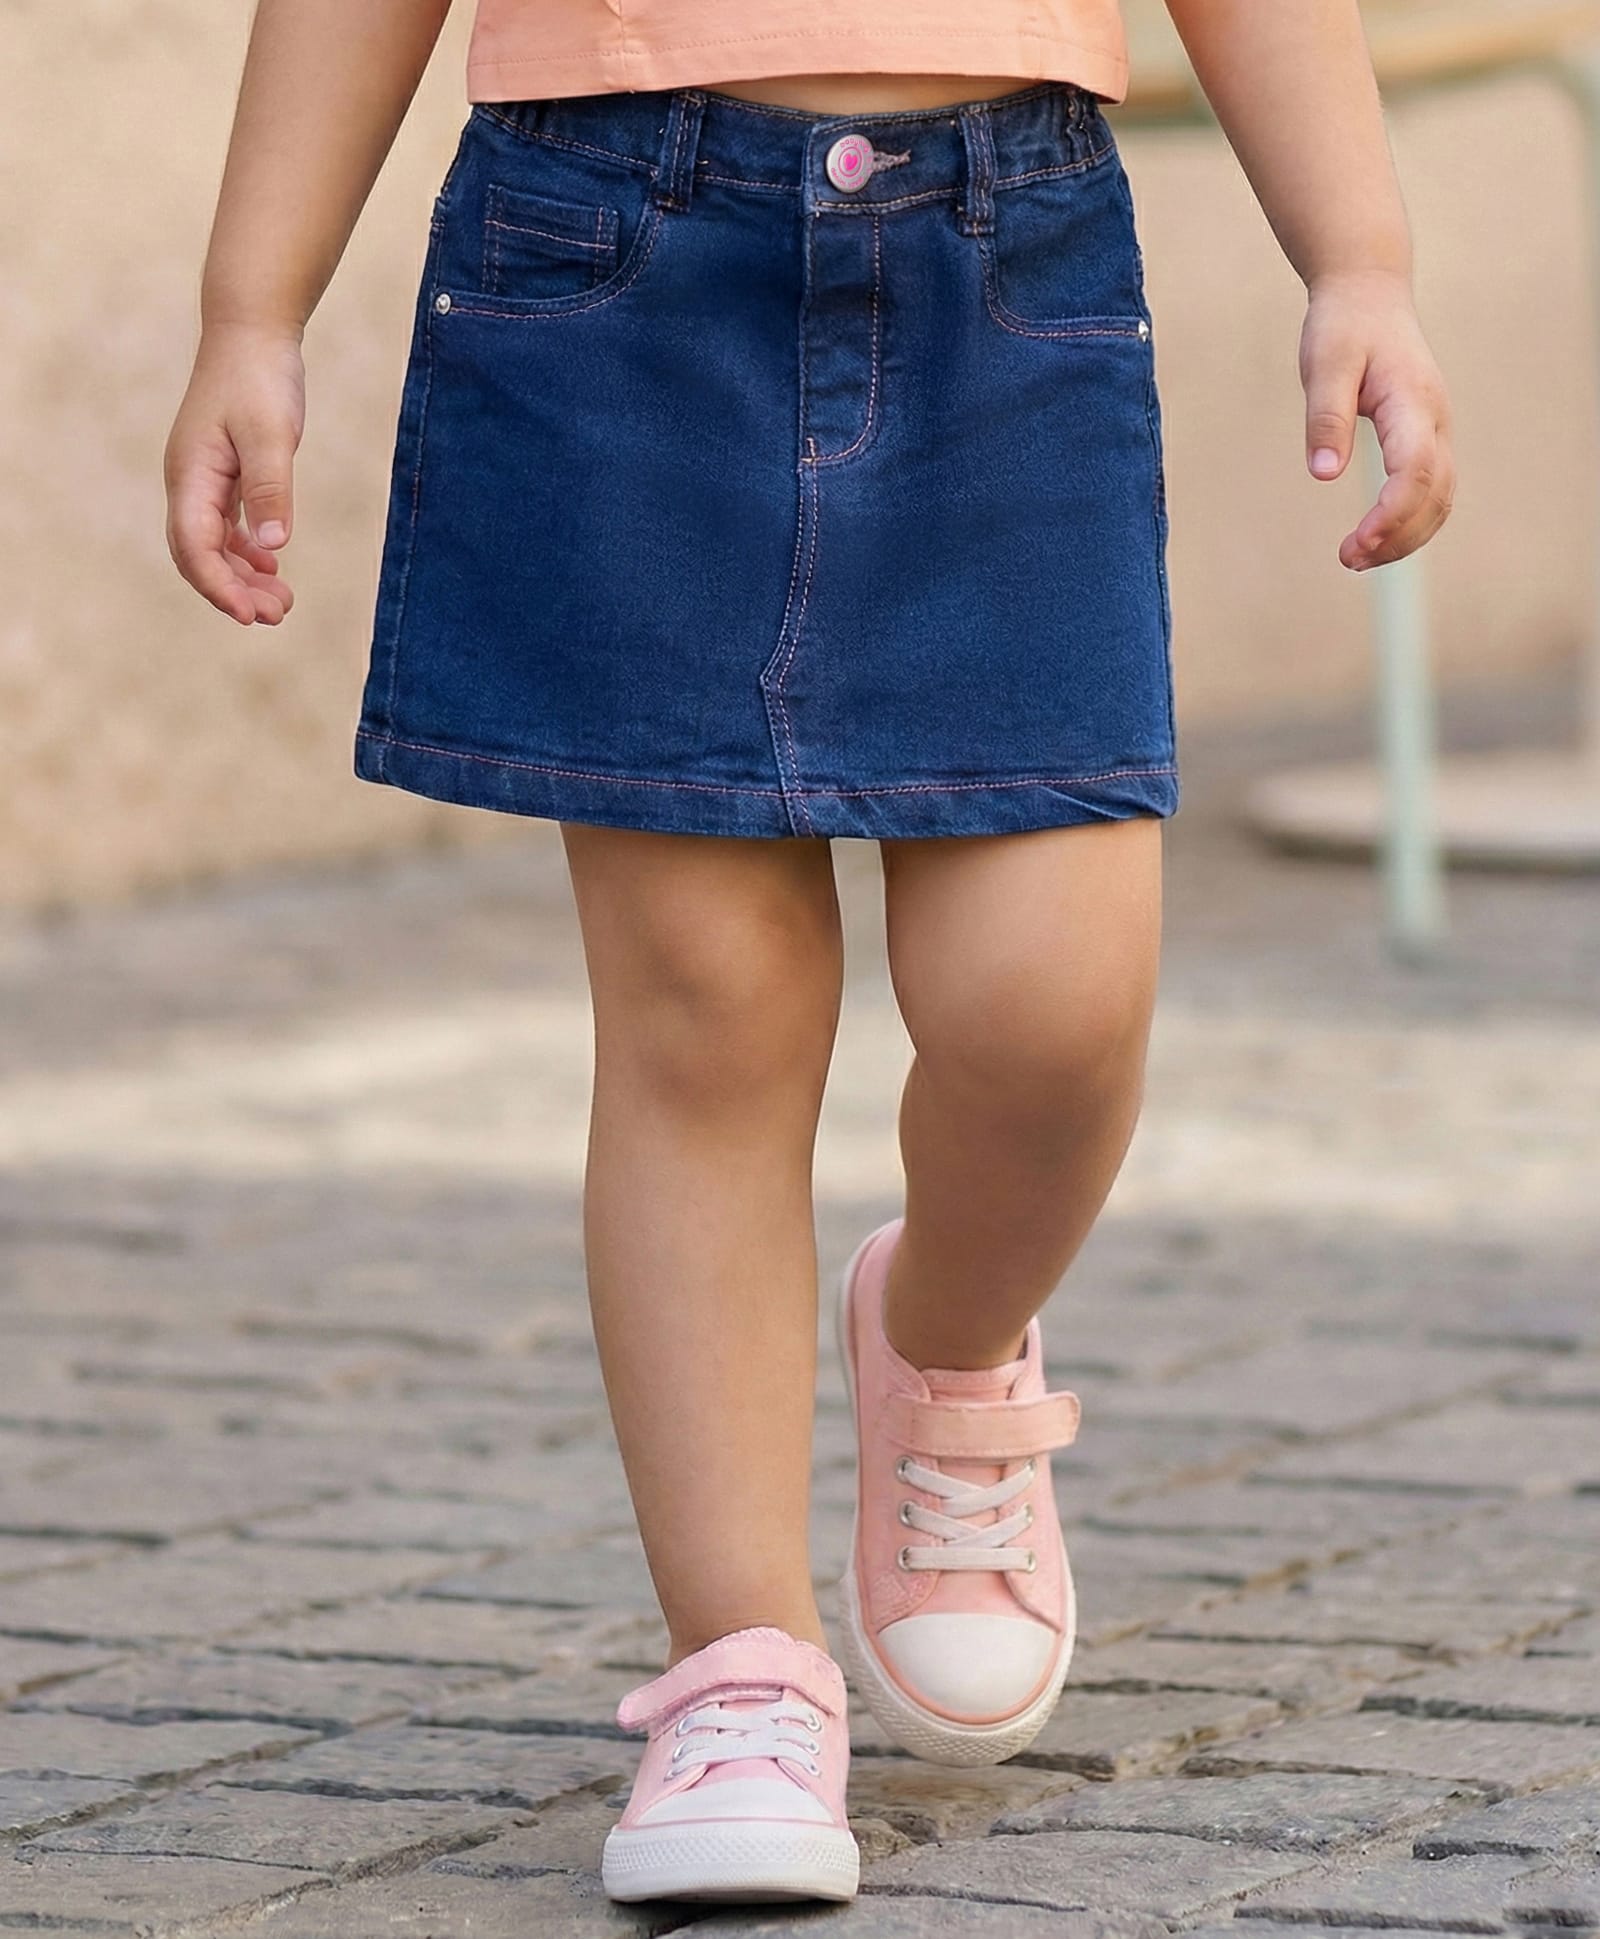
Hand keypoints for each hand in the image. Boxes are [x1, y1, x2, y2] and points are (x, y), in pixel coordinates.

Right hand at [164, 322, 304, 624]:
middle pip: (199, 555)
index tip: (252, 616)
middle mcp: (189, 482)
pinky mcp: (223, 473)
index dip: (220, 586)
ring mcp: (203, 479)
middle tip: (279, 615)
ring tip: (283, 602)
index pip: (194, 547)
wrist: (252, 331)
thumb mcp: (272, 433)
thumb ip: (271, 487)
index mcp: (191, 475)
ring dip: (244, 576)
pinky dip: (247, 551)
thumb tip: (272, 544)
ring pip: (214, 545)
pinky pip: (226, 526)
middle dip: (234, 591)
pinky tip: (273, 566)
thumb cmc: (260, 377)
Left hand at [1299, 270, 1454, 570]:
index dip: (1391, 515)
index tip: (1355, 544)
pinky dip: (1409, 522)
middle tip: (1348, 560)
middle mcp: (1435, 419)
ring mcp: (1436, 429)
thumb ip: (1326, 418)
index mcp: (1413, 401)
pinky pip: (1431, 490)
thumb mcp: (1324, 365)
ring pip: (1440, 498)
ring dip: (1405, 537)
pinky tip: (1374, 539)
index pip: (1416, 471)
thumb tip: (1323, 474)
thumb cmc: (1344, 327)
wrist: (1369, 294)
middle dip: (1397, 537)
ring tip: (1356, 559)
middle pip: (1436, 495)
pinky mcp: (1426, 437)